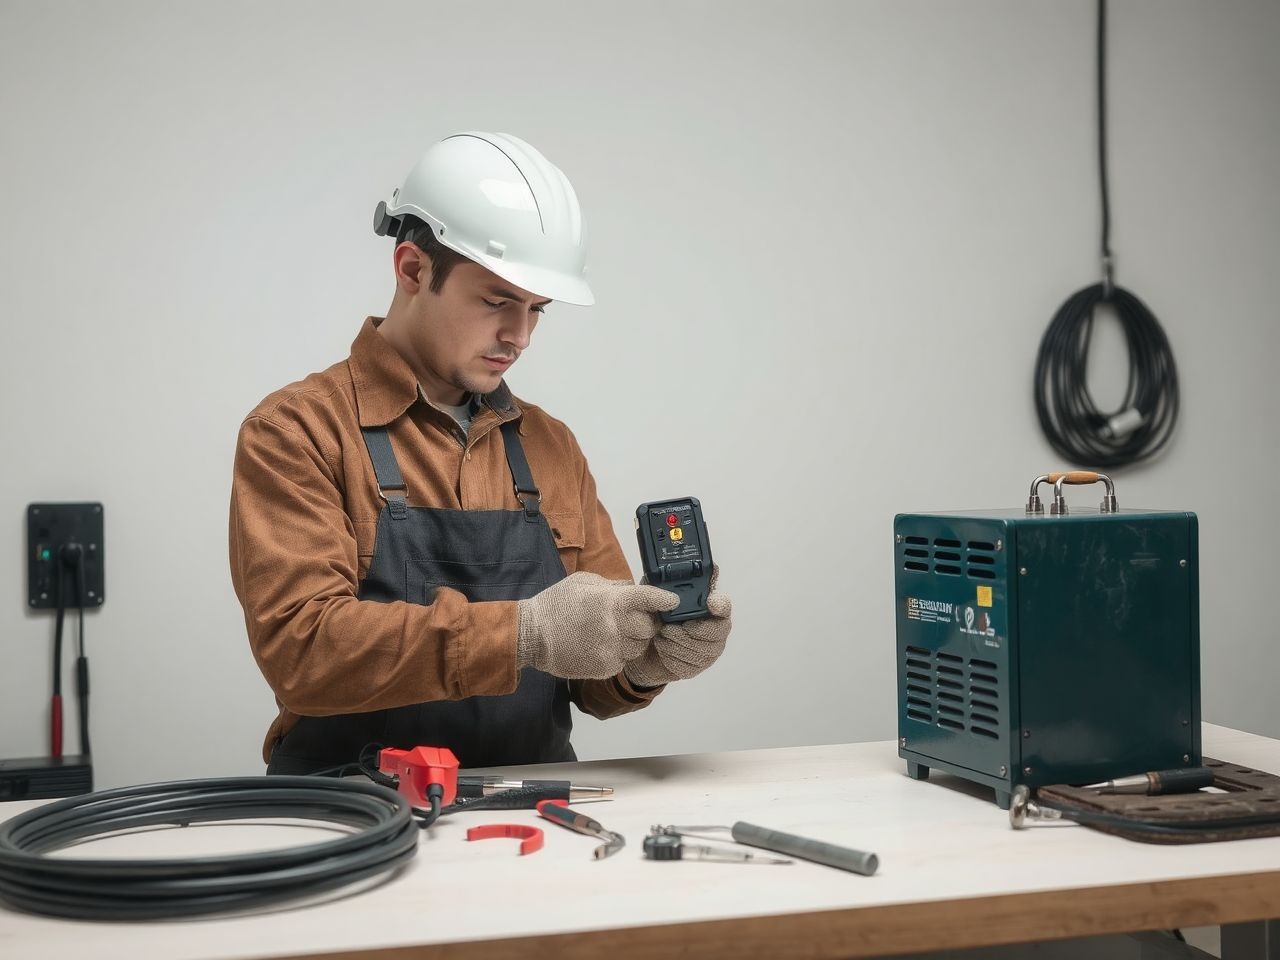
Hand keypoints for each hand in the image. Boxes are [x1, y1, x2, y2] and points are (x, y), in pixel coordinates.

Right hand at [516, 572, 677, 678]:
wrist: (532, 635)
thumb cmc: (556, 604)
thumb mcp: (584, 582)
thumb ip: (613, 585)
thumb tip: (635, 589)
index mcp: (611, 601)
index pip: (650, 598)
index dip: (665, 599)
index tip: (673, 601)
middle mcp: (615, 626)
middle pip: (649, 627)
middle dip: (644, 622)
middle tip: (631, 619)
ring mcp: (611, 650)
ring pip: (639, 646)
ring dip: (632, 640)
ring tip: (612, 633)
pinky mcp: (605, 667)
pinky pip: (624, 660)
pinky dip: (619, 653)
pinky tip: (601, 646)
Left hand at [625, 566, 731, 687]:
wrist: (647, 648)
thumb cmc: (658, 617)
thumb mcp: (658, 596)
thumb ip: (667, 581)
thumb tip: (677, 565)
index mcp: (711, 607)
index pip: (724, 605)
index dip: (719, 604)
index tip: (710, 602)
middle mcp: (717, 629)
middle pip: (711, 631)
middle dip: (685, 630)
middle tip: (667, 626)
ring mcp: (710, 651)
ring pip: (696, 650)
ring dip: (674, 643)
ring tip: (662, 635)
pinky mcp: (699, 667)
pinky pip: (686, 664)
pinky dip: (670, 656)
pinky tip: (663, 648)